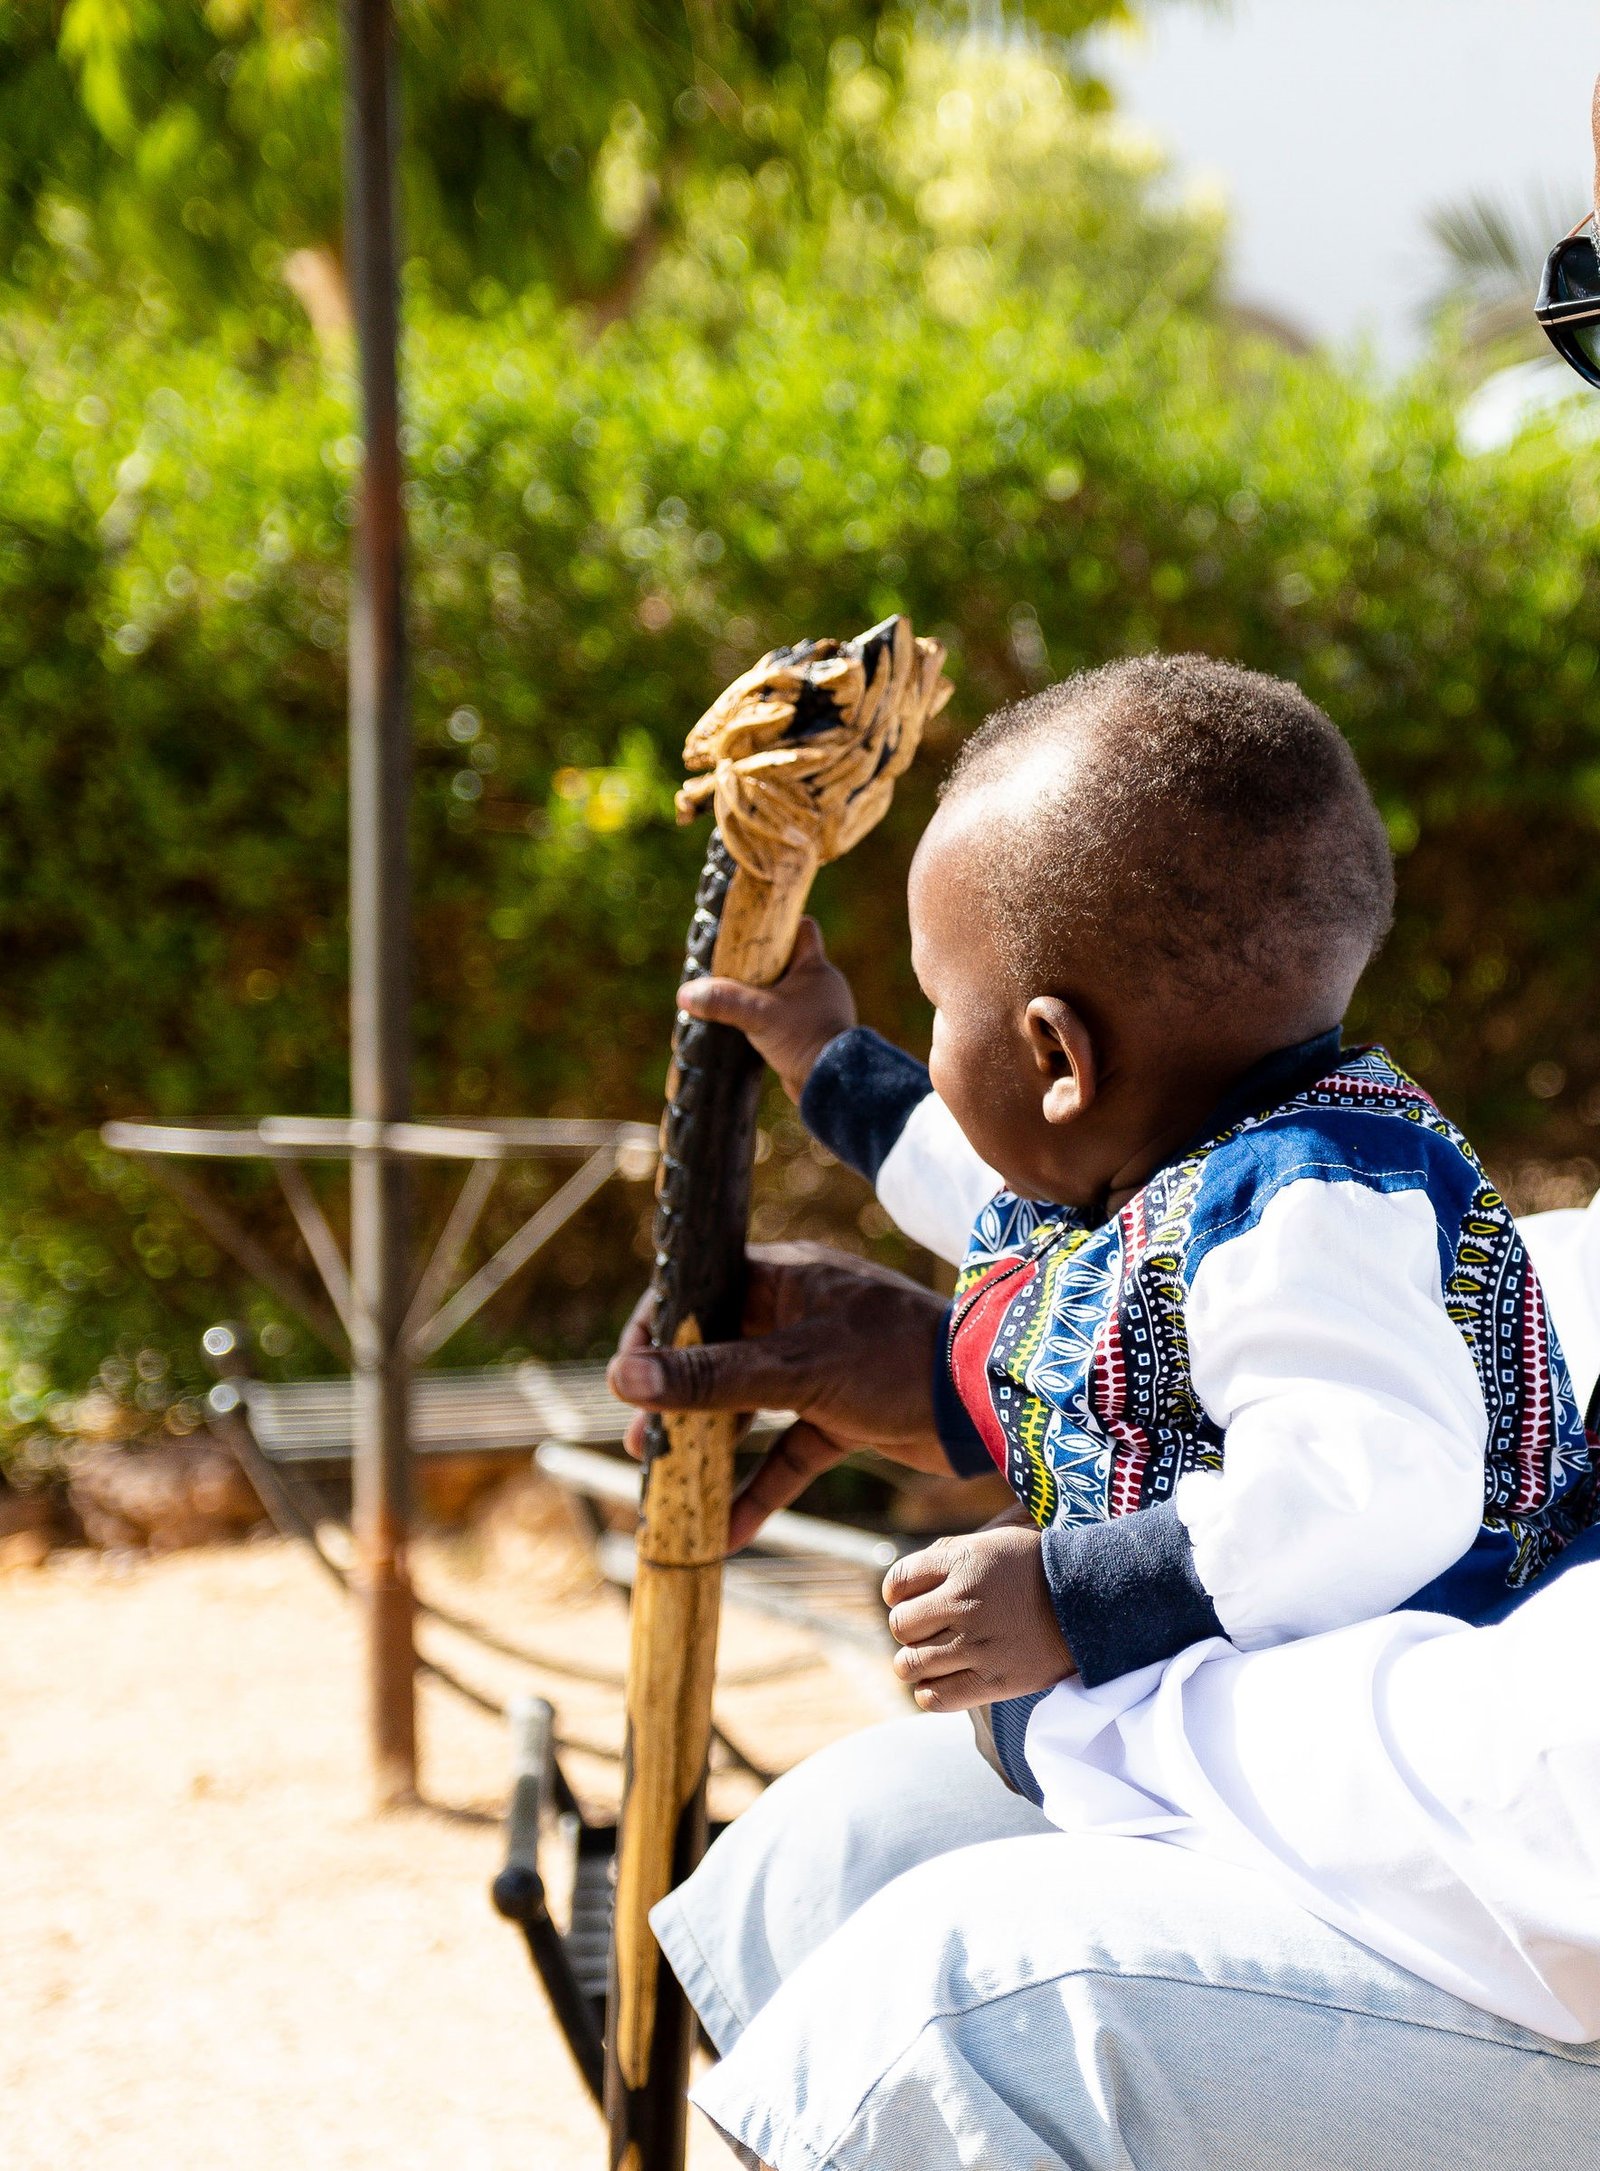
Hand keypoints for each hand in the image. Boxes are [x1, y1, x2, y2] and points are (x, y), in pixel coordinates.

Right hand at [607, 1241, 950, 1549]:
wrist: (989, 1404)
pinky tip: (730, 1533)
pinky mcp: (844, 1415)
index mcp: (785, 1279)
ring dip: (711, 1448)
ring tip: (668, 1486)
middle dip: (675, 1404)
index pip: (699, 1291)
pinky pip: (789, 1453)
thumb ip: (711, 1378)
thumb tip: (623, 1379)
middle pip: (716, 1355)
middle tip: (641, 1447)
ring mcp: (821, 1368)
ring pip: (749, 1407)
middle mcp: (798, 1316)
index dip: (654, 1332)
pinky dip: (762, 1488)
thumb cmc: (896, 1361)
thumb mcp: (795, 1370)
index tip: (626, 1380)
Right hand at [676, 917, 854, 1102]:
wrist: (832, 1083)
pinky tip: (754, 1025)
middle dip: (764, 963)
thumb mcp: (758, 1015)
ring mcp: (820, 1009)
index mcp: (816, 967)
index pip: (802, 928)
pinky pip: (790, 1014)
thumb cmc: (804, 1038)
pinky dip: (773, 1016)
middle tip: (735, 967)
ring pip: (789, 989)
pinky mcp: (815, 1032)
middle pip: (790, 959)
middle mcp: (822, 984)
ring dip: (767, 993)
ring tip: (739, 998)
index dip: (780, 925)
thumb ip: (723, 1001)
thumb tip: (686, 994)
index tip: (754, 930)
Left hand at [884, 1519, 1076, 1711]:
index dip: (897, 1595)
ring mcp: (978, 1644)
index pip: (897, 1584)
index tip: (910, 1601)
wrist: (1090, 1601)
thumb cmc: (1036, 1571)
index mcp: (962, 1563)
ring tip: (933, 1658)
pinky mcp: (994, 1681)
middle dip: (908, 1629)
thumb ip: (946, 1558)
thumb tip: (903, 1586)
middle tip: (928, 1630)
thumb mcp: (991, 1544)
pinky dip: (928, 1693)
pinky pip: (934, 1698)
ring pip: (909, 1664)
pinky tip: (940, 1682)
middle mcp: (964, 1602)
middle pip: (900, 1626)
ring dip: (915, 1663)